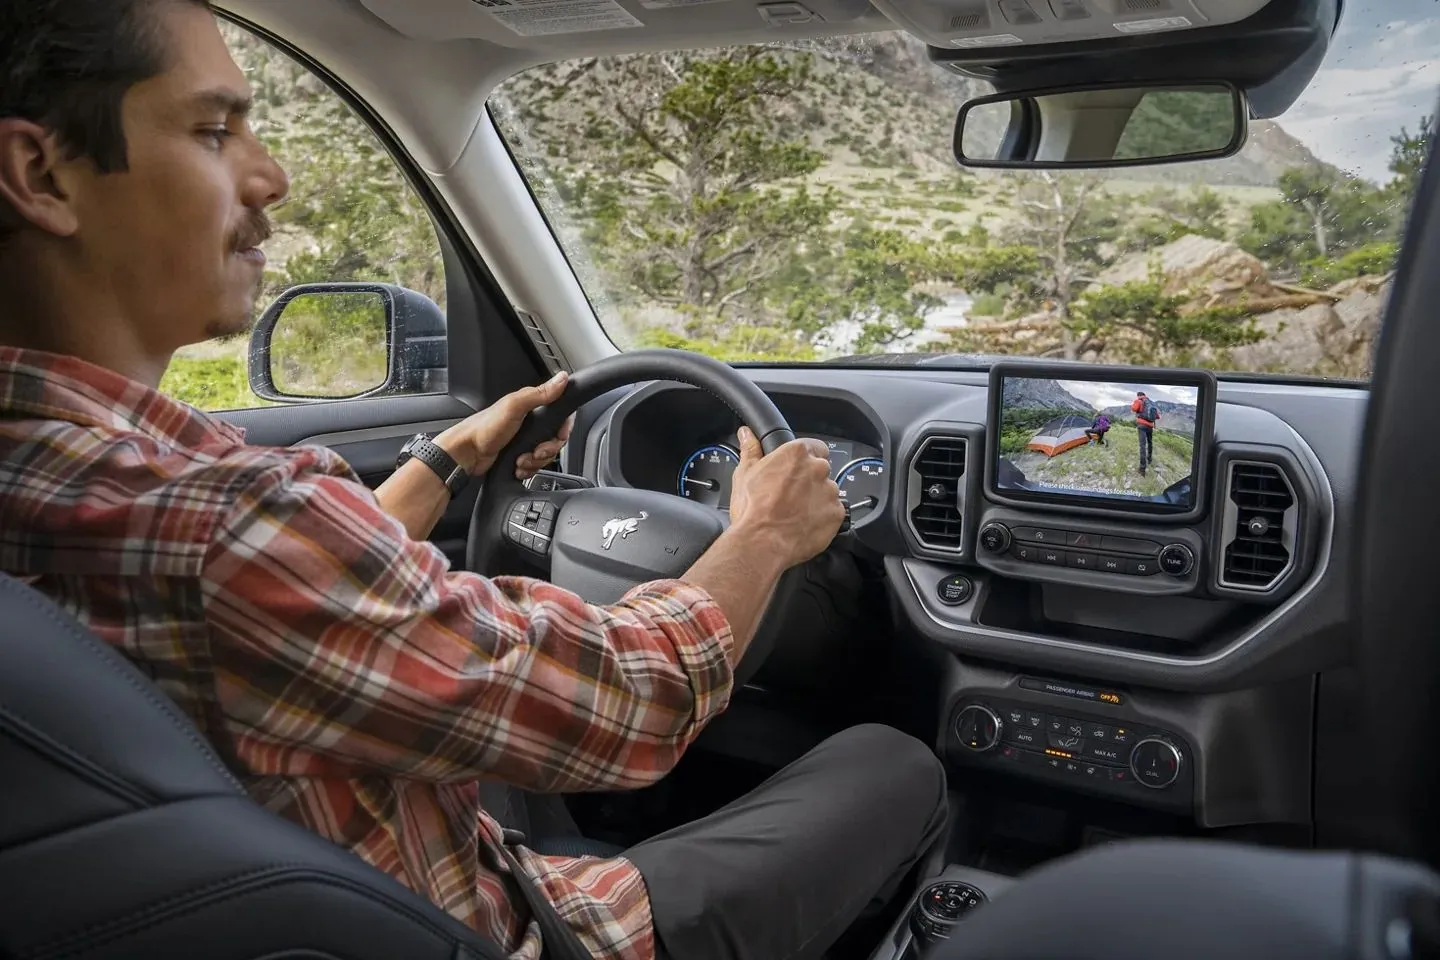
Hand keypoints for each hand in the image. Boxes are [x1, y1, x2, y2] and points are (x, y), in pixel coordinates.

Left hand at [435, 372, 574, 479]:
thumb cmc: (484, 429)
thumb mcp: (514, 407)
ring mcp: (524, 441)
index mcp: (530, 407)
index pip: (560, 415)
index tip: (559, 436)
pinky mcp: (519, 456)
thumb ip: (540, 394)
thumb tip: (562, 379)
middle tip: (535, 451)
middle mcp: (529, 423)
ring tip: (521, 460)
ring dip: (536, 461)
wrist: (466, 455)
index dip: (564, 428)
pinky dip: (528, 469)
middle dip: (548, 450)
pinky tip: (518, 466)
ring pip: (545, 455)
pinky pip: (535, 466)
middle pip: (555, 439)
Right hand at [728, 426, 844, 568]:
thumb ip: (751, 450)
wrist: (762, 543)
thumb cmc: (753, 510)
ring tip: (796, 512)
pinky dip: (823, 517)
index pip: (814, 446)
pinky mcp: (837, 514)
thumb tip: (747, 435)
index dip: (806, 459)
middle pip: (821, 470)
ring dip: (817, 499)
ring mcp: (830, 492)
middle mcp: (817, 469)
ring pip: (828, 491)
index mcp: (797, 454)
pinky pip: (834, 512)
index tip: (797, 469)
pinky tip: (805, 523)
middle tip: (791, 495)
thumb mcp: (745, 474)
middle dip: (810, 480)